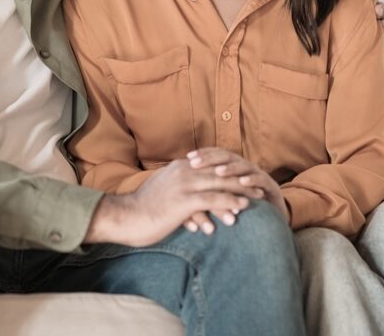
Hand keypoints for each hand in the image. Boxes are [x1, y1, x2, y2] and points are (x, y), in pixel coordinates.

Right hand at [83, 158, 261, 246]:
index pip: (211, 166)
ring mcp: (183, 184)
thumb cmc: (142, 209)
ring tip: (256, 198)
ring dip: (241, 190)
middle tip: (258, 186)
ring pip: (220, 184)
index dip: (230, 172)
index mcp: (179, 168)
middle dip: (240, 179)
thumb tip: (190, 199)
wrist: (126, 217)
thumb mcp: (162, 192)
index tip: (245, 178)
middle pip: (219, 172)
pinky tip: (241, 207)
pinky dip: (229, 201)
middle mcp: (183, 171)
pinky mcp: (183, 200)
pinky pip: (213, 199)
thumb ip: (177, 188)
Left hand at [183, 148, 288, 231]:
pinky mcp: (271, 187)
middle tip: (196, 162)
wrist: (271, 222)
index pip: (217, 156)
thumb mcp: (222, 200)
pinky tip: (243, 181)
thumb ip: (207, 193)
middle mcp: (245, 168)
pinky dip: (252, 180)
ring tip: (219, 171)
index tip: (188, 158)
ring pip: (243, 167)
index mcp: (233, 169)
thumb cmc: (241, 210)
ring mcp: (258, 176)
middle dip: (211, 158)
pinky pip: (261, 180)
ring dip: (231, 168)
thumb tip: (187, 187)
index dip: (203, 155)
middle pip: (227, 157)